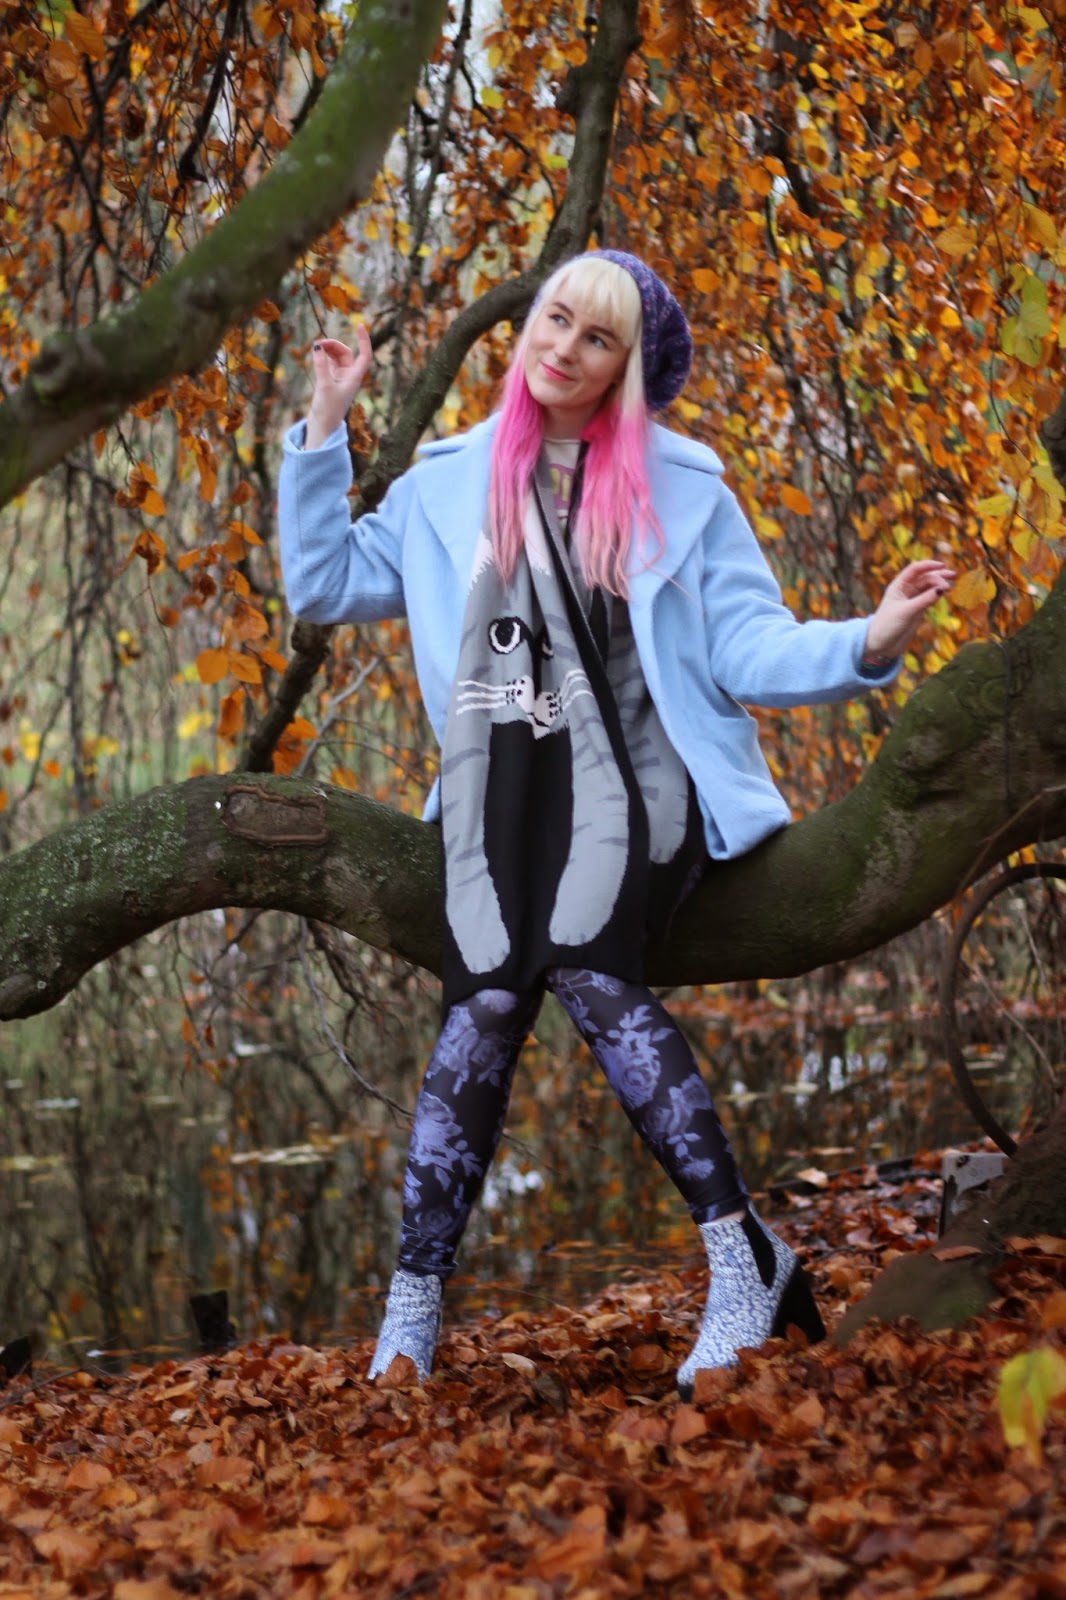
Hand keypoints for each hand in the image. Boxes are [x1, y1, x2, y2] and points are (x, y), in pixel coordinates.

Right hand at [304, 325, 372, 448]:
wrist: (323, 427)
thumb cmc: (328, 410)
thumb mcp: (324, 386)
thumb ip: (320, 365)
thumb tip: (317, 346)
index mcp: (354, 378)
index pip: (364, 355)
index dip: (364, 340)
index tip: (359, 325)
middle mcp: (349, 377)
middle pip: (346, 353)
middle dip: (334, 345)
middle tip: (319, 343)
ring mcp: (340, 378)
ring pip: (337, 357)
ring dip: (328, 349)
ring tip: (315, 347)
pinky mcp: (330, 381)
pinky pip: (329, 363)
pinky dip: (323, 356)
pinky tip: (316, 354)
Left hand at [863, 559, 954, 661]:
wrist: (881, 645)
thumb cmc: (888, 625)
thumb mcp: (907, 611)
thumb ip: (925, 600)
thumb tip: (942, 589)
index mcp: (898, 586)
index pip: (915, 569)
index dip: (929, 565)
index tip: (942, 566)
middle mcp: (905, 590)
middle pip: (925, 578)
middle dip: (938, 578)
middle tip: (951, 581)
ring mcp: (912, 600)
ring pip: (929, 587)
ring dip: (940, 585)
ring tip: (951, 587)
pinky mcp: (917, 609)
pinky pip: (929, 598)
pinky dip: (937, 594)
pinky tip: (945, 593)